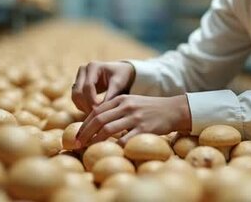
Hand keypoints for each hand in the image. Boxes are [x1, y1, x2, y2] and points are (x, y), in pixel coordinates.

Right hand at [71, 61, 135, 114]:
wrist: (121, 72)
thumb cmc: (122, 76)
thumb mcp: (118, 84)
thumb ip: (110, 96)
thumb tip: (101, 111)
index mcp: (93, 66)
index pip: (88, 87)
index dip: (92, 101)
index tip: (99, 112)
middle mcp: (83, 70)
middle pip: (78, 92)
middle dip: (86, 106)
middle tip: (96, 118)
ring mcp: (79, 77)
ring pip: (75, 96)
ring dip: (83, 108)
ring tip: (95, 117)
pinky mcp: (78, 85)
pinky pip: (76, 99)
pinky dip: (83, 107)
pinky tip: (93, 113)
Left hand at [75, 94, 190, 147]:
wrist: (174, 110)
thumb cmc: (151, 109)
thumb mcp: (132, 102)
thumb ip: (116, 109)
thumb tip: (97, 123)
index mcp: (121, 99)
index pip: (97, 110)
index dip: (84, 123)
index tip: (77, 134)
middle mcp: (126, 106)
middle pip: (98, 119)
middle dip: (85, 132)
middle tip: (77, 143)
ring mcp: (135, 117)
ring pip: (108, 129)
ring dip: (95, 140)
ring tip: (88, 148)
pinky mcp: (144, 129)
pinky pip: (125, 139)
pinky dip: (115, 146)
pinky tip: (110, 151)